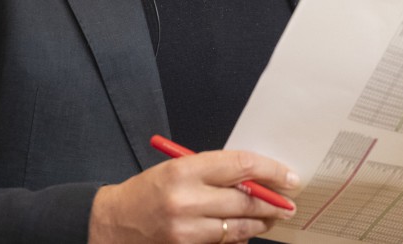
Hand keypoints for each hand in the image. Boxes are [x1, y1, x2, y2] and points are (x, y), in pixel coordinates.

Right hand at [87, 148, 298, 243]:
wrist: (113, 223)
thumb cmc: (148, 191)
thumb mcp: (178, 168)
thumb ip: (215, 171)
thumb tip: (256, 178)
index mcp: (185, 170)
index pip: (240, 165)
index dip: (270, 170)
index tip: (288, 176)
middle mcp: (186, 199)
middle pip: (245, 200)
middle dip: (272, 203)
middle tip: (286, 203)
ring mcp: (186, 229)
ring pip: (238, 228)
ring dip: (260, 223)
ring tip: (271, 218)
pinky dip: (238, 238)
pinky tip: (246, 233)